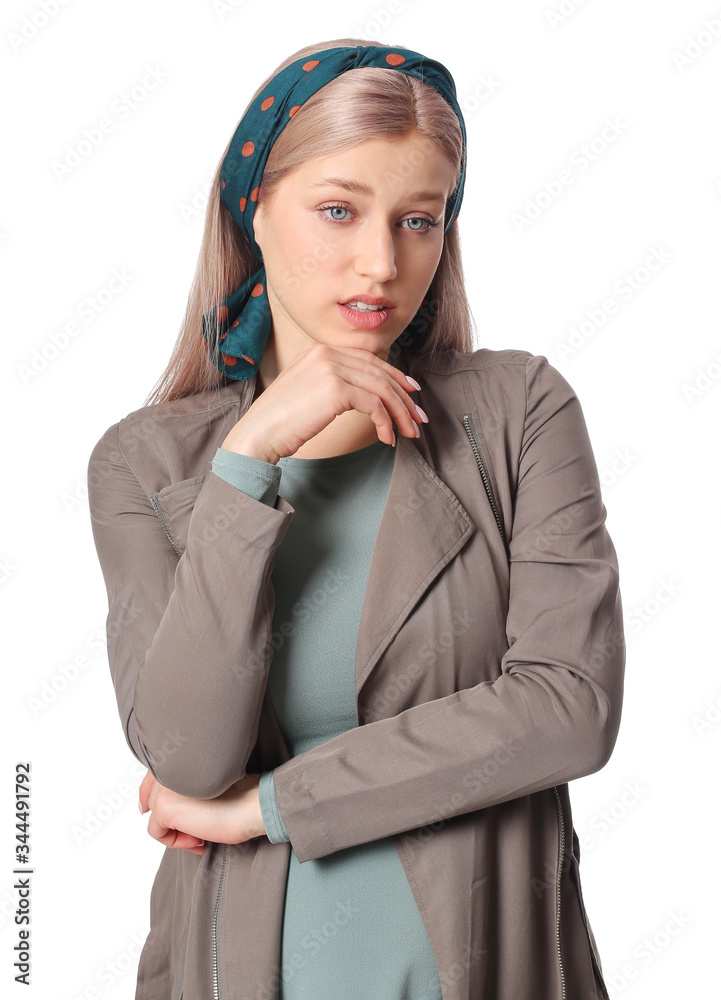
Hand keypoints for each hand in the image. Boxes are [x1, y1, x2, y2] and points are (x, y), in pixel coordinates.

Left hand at [138, 770, 265, 855]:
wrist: (255, 803)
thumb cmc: (240, 795)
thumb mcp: (204, 785)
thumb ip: (182, 785)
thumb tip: (156, 805)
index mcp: (179, 755)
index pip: (151, 776)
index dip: (147, 796)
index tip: (146, 810)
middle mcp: (168, 767)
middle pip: (152, 799)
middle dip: (171, 819)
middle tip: (197, 829)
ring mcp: (164, 786)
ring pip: (155, 816)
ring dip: (177, 831)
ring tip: (201, 833)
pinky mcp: (164, 807)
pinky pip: (157, 833)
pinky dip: (176, 842)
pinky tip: (199, 837)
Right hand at [220, 342, 423, 461]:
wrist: (258, 434)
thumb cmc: (281, 422)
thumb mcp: (308, 392)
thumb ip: (333, 383)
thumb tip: (368, 396)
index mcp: (319, 349)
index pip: (368, 360)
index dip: (395, 376)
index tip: (412, 393)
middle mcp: (325, 353)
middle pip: (379, 373)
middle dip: (404, 398)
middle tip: (418, 419)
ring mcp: (330, 368)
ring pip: (381, 389)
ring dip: (400, 414)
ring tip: (409, 433)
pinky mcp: (336, 389)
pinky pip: (374, 405)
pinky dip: (385, 423)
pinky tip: (387, 438)